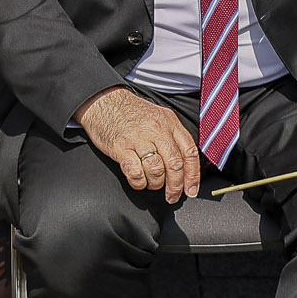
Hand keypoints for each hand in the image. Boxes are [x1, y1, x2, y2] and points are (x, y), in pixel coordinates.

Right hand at [76, 86, 200, 202]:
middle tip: (172, 196)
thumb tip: (184, 163)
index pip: (189, 152)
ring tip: (152, 184)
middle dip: (176, 186)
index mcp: (169, 122)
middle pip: (174, 165)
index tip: (191, 189)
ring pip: (156, 171)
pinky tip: (138, 181)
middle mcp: (157, 130)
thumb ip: (172, 136)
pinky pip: (135, 173)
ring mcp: (138, 139)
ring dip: (156, 184)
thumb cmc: (131, 112)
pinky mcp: (121, 148)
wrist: (104, 101)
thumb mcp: (159, 116)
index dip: (193, 175)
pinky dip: (139, 183)